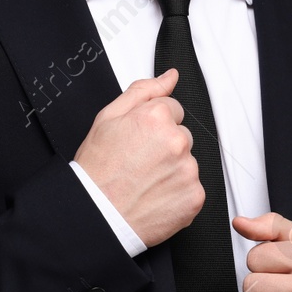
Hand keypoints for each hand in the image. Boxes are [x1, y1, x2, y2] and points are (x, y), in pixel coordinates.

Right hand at [73, 68, 205, 248]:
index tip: (138, 141)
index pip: (172, 110)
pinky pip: (192, 187)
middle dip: (165, 146)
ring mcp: (188, 171)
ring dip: (172, 169)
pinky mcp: (194, 196)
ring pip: (187, 162)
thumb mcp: (108, 118)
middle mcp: (177, 142)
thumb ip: (143, 91)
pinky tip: (154, 195)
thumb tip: (170, 77)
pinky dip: (177, 192)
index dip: (152, 125)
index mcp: (157, 118)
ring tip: (144, 181)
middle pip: (182, 135)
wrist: (97, 215)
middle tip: (139, 162)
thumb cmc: (98, 170)